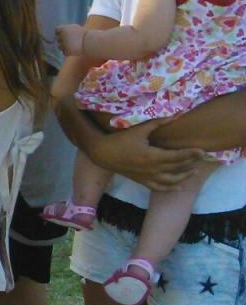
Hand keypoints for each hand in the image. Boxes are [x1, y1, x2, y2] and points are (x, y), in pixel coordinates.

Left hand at [56, 24, 86, 56]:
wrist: (91, 42)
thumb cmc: (84, 34)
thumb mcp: (74, 28)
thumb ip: (65, 29)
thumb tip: (57, 29)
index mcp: (62, 29)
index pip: (57, 31)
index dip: (61, 33)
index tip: (68, 34)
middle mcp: (61, 36)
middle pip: (58, 39)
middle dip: (63, 40)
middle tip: (72, 40)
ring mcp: (63, 44)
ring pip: (60, 46)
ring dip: (65, 46)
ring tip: (74, 45)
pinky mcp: (66, 52)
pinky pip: (65, 52)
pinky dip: (69, 52)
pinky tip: (75, 49)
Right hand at [86, 117, 205, 190]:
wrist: (102, 154)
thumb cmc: (120, 140)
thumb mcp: (139, 130)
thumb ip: (158, 123)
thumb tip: (175, 115)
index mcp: (153, 156)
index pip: (178, 157)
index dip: (191, 154)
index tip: (203, 151)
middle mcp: (153, 169)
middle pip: (177, 168)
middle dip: (191, 163)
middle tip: (202, 158)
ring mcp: (148, 177)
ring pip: (171, 180)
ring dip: (184, 177)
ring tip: (194, 171)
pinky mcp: (142, 181)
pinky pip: (160, 187)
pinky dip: (171, 188)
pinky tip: (179, 187)